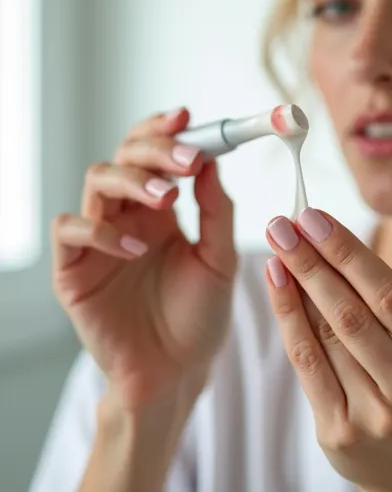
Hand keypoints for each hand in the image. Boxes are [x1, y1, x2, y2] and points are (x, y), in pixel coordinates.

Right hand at [51, 107, 237, 409]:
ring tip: (168, 197)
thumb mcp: (220, 260)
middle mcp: (128, 218)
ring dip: (132, 180)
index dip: (165, 130)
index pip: (154, 155)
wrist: (177, 374)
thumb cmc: (200, 317)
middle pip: (125, 157)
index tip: (188, 117)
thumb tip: (212, 161)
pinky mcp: (75, 271)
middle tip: (186, 157)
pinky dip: (101, 231)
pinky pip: (72, 232)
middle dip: (154, 149)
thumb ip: (217, 211)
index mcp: (162, 212)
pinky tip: (136, 248)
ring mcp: (99, 241)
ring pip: (98, 183)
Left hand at [263, 208, 391, 491]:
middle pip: (354, 315)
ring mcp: (374, 416)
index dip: (352, 255)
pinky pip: (307, 366)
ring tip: (278, 247)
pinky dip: (288, 321)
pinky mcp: (339, 433)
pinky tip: (276, 286)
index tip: (318, 219)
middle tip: (285, 224)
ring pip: (327, 337)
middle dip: (315, 263)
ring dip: (297, 287)